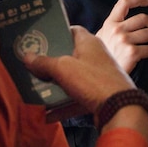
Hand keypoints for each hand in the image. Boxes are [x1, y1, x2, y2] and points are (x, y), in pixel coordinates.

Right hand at [25, 25, 147, 139]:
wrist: (121, 108)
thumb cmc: (93, 80)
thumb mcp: (63, 68)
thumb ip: (44, 62)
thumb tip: (26, 56)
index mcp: (89, 43)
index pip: (72, 30)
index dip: (56, 32)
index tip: (40, 39)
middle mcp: (94, 57)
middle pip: (68, 56)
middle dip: (50, 62)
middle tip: (32, 65)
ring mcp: (96, 77)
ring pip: (71, 79)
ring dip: (54, 86)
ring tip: (35, 89)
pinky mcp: (97, 96)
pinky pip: (75, 99)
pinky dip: (62, 106)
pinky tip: (46, 115)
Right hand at [96, 0, 147, 72]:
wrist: (100, 74)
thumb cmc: (102, 58)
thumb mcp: (100, 38)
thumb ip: (111, 28)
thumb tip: (126, 20)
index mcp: (110, 23)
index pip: (124, 3)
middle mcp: (116, 30)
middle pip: (143, 18)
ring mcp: (124, 41)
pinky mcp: (131, 53)